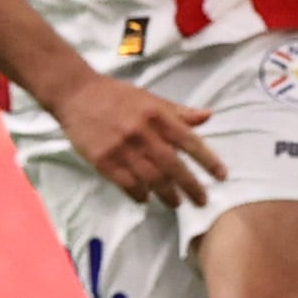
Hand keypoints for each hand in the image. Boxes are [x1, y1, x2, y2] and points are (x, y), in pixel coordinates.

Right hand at [52, 73, 225, 207]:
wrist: (76, 94)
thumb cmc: (116, 95)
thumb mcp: (150, 98)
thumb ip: (178, 111)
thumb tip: (208, 117)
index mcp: (157, 115)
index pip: (190, 142)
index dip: (208, 160)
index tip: (221, 176)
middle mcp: (142, 133)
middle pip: (173, 166)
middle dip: (191, 186)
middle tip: (202, 201)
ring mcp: (122, 148)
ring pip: (152, 179)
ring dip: (167, 195)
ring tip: (176, 203)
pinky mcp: (103, 160)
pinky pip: (127, 184)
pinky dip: (139, 194)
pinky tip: (145, 198)